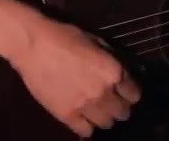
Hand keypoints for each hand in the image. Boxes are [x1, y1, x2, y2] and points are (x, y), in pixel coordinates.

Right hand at [3, 13, 140, 137]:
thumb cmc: (65, 37)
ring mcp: (85, 106)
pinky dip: (87, 127)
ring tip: (98, 112)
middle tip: (113, 104)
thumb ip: (111, 60)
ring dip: (105, 118)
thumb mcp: (96, 42)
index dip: (131, 94)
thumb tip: (119, 72)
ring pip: (106, 123)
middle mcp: (104, 92)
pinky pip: (85, 131)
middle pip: (122, 112)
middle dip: (120, 108)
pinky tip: (83, 119)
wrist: (34, 46)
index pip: (133, 94)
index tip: (126, 94)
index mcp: (113, 71)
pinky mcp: (66, 115)